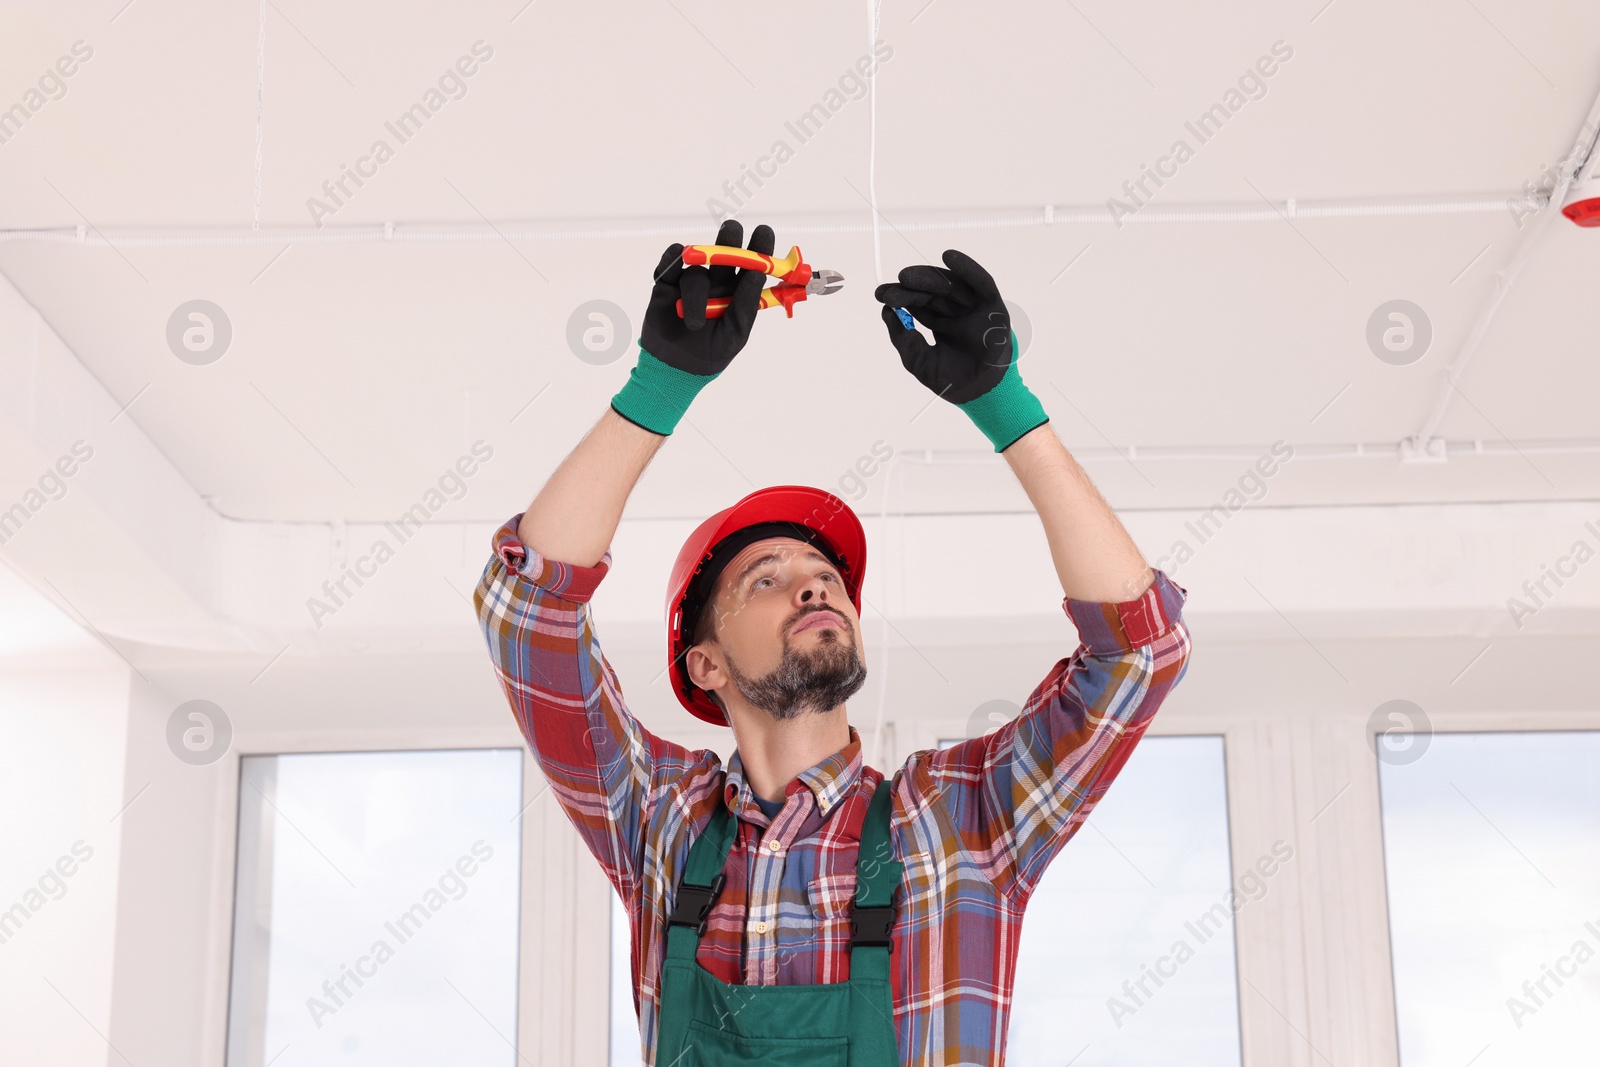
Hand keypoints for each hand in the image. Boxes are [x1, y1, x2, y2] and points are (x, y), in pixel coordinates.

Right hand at [640, 219, 775, 376]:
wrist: (676, 370)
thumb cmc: (712, 353)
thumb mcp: (736, 334)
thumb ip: (746, 305)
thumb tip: (756, 274)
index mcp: (738, 292)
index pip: (751, 265)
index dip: (759, 247)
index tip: (764, 232)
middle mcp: (717, 283)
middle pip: (725, 253)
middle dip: (729, 239)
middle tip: (732, 229)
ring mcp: (691, 282)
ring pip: (696, 270)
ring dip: (696, 294)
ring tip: (695, 324)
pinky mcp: (667, 285)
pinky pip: (670, 264)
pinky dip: (672, 259)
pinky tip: (676, 259)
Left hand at [873, 249, 1048, 451]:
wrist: (980, 396)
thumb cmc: (952, 382)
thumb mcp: (918, 360)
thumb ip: (902, 338)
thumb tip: (886, 313)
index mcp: (941, 324)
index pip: (918, 305)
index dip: (900, 297)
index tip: (881, 295)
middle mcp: (956, 313)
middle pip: (931, 293)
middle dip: (910, 288)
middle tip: (890, 288)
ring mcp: (974, 308)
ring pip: (951, 285)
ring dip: (929, 277)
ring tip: (907, 276)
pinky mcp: (993, 306)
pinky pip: (982, 283)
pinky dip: (968, 268)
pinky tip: (949, 257)